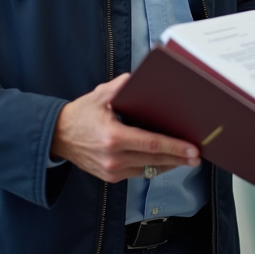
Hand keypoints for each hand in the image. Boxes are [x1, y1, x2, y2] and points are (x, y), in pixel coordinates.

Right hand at [51, 73, 200, 182]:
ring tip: (186, 160)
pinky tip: (165, 162)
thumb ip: (121, 86)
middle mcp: (113, 157)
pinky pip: (138, 174)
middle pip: (154, 160)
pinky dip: (153, 167)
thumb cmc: (79, 116)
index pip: (151, 144)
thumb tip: (139, 76)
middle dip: (178, 159)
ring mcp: (112, 170)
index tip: (191, 149)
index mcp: (113, 137)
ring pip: (148, 170)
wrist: (57, 137)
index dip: (174, 147)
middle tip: (197, 156)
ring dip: (168, 165)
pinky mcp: (111, 177)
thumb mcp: (99, 96)